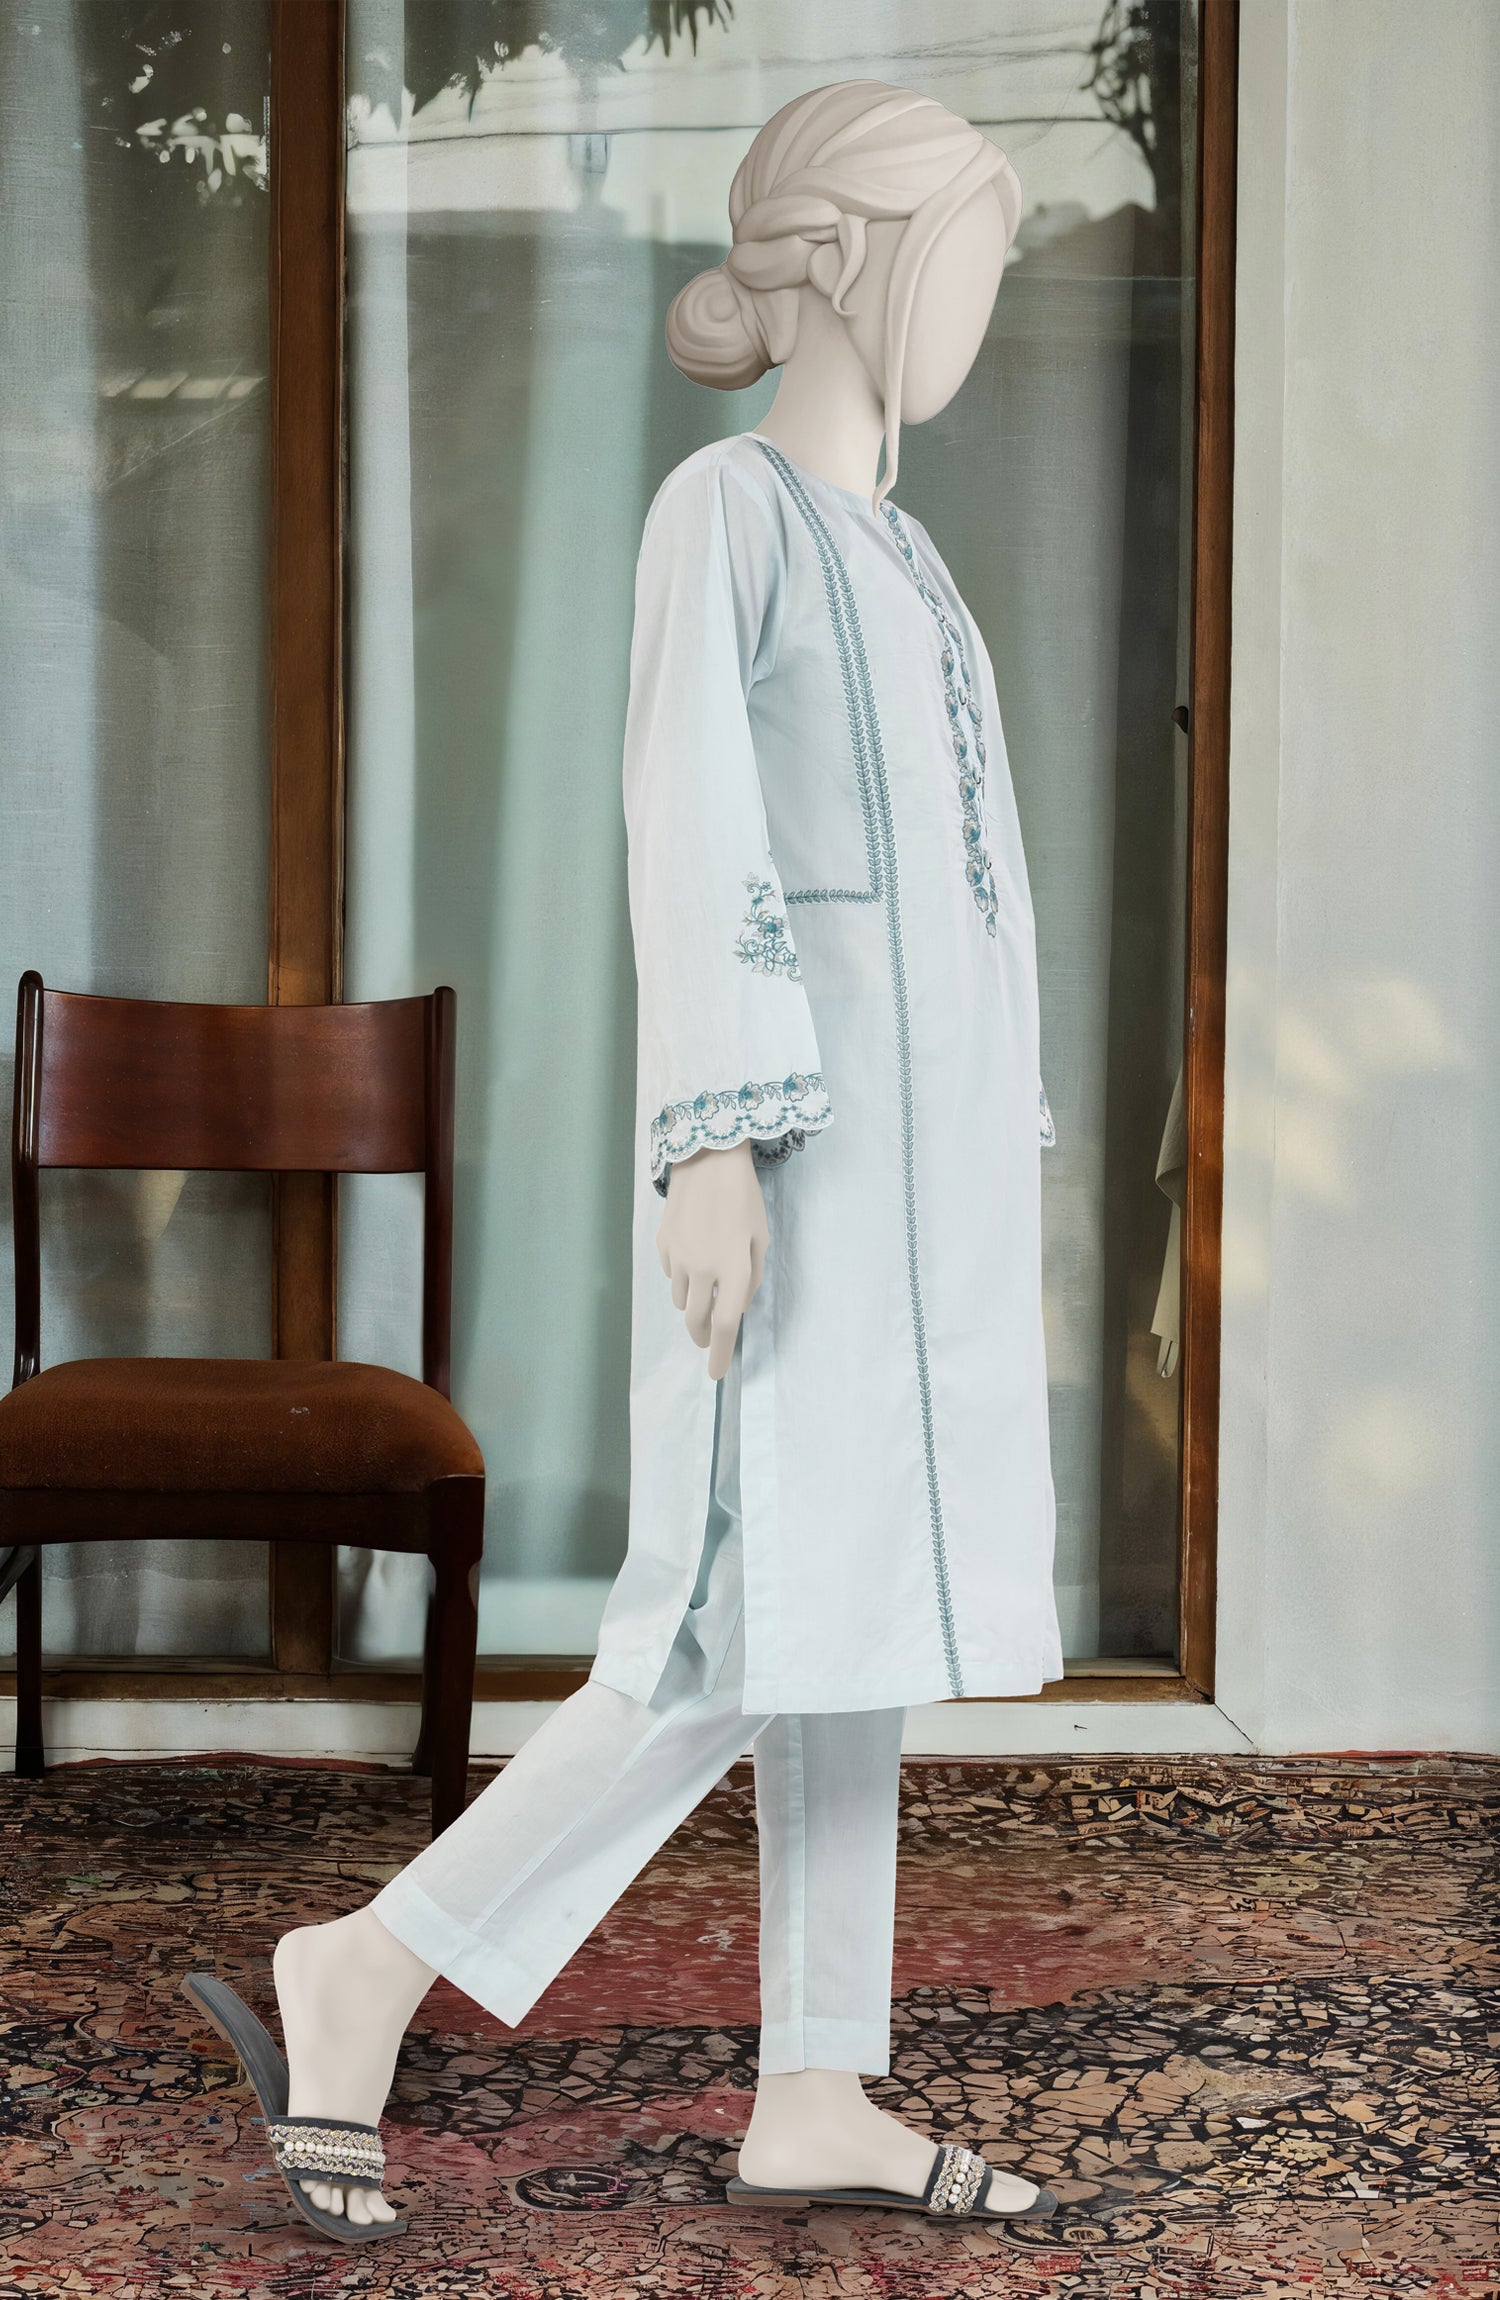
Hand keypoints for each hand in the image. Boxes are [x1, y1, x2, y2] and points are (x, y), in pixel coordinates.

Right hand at [656, 1139, 768, 1380]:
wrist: (707, 1158)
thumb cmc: (743, 1198)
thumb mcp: (760, 1238)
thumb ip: (751, 1278)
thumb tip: (737, 1306)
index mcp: (733, 1269)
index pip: (725, 1325)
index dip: (720, 1353)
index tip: (716, 1373)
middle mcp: (702, 1268)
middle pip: (697, 1321)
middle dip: (704, 1337)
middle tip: (710, 1338)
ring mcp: (677, 1257)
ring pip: (682, 1300)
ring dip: (694, 1304)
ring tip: (707, 1283)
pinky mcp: (662, 1244)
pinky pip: (671, 1274)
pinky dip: (683, 1276)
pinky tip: (693, 1253)